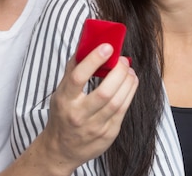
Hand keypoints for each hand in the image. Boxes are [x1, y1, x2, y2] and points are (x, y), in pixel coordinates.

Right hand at [33, 43, 137, 174]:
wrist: (60, 149)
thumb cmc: (62, 113)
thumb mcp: (61, 91)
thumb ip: (74, 68)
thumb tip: (87, 42)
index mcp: (64, 100)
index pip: (78, 77)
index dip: (94, 60)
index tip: (107, 47)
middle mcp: (79, 115)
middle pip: (104, 92)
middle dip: (119, 72)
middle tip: (123, 60)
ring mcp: (94, 127)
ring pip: (117, 102)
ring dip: (128, 82)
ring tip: (129, 70)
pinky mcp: (108, 134)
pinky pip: (123, 111)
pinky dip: (130, 93)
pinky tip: (131, 83)